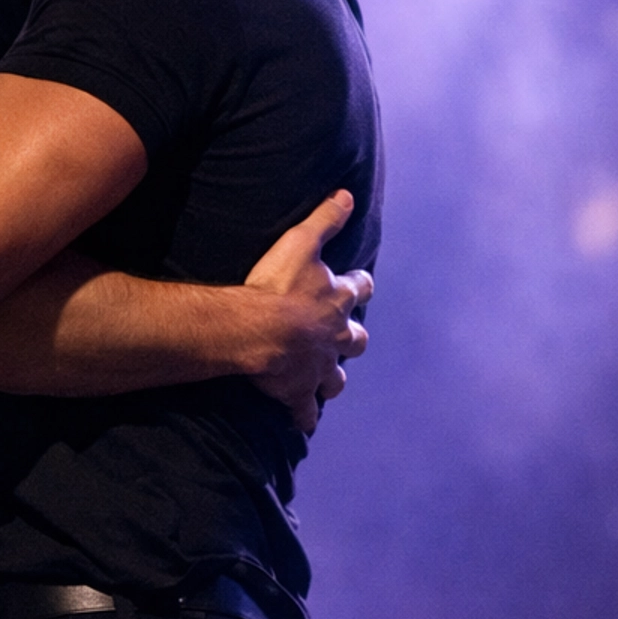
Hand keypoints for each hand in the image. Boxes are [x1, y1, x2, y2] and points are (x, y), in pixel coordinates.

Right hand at [242, 190, 372, 434]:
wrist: (258, 330)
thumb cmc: (277, 285)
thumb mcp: (302, 242)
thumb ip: (325, 219)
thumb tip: (347, 194)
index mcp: (337, 300)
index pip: (358, 288)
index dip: (359, 285)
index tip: (358, 284)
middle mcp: (336, 336)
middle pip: (355, 340)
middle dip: (352, 339)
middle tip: (345, 339)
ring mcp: (320, 367)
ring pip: (336, 380)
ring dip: (333, 380)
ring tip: (327, 382)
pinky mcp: (299, 391)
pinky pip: (305, 411)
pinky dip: (305, 417)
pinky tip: (303, 423)